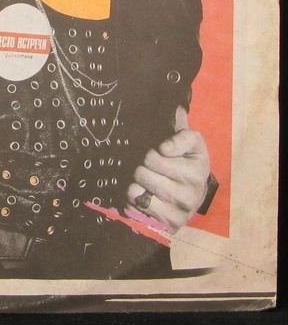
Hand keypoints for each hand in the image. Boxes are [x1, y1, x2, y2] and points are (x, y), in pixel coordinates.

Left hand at [126, 106, 209, 230]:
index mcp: (198, 164)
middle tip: (147, 167)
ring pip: (136, 189)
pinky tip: (143, 197)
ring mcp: (181, 209)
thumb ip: (180, 127)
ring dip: (134, 184)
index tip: (161, 149)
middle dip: (141, 166)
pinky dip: (133, 201)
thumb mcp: (189, 143)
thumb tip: (177, 106)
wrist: (194, 197)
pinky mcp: (169, 225)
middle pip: (143, 170)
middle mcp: (193, 188)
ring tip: (144, 182)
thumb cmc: (187, 164)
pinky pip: (136, 208)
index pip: (159, 153)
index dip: (155, 150)